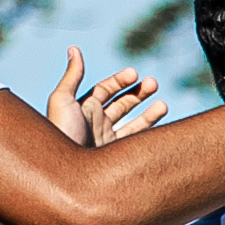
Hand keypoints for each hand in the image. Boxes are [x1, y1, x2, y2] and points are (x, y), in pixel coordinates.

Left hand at [46, 45, 167, 146]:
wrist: (66, 176)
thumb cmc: (61, 134)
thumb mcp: (62, 100)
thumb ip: (72, 75)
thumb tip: (74, 48)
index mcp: (83, 108)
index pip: (105, 89)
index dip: (120, 80)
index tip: (135, 74)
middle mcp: (96, 124)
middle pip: (121, 104)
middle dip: (138, 93)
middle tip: (154, 84)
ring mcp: (107, 142)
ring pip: (133, 124)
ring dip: (148, 113)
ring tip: (163, 105)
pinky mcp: (117, 158)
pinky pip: (137, 143)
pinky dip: (150, 133)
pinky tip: (160, 128)